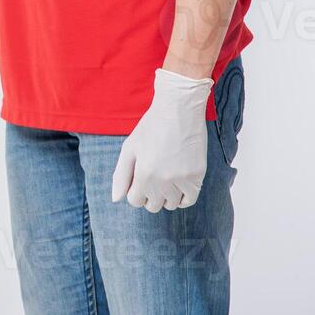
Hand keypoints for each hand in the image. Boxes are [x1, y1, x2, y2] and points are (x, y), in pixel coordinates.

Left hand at [111, 68, 213, 211]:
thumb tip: (116, 199)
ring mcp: (182, 179)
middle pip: (153, 206)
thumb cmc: (151, 127)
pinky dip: (182, 196)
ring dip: (166, 195)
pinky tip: (178, 185)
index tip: (139, 179)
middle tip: (153, 176)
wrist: (179, 110)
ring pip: (171, 204)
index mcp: (143, 173)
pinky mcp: (198, 176)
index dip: (135, 191)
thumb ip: (121, 175)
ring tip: (165, 176)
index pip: (135, 201)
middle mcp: (162, 180)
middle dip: (150, 195)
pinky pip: (189, 200)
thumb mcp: (130, 147)